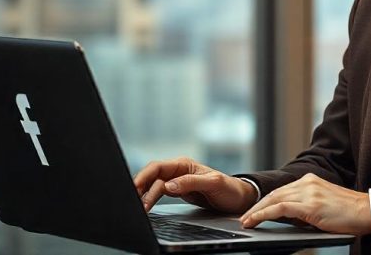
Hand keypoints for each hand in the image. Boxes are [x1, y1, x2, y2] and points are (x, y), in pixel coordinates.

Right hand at [133, 156, 256, 213]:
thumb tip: (168, 186)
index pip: (158, 167)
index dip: (145, 176)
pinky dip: (151, 199)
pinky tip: (145, 205)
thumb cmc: (229, 188)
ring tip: (138, 207)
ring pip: (154, 185)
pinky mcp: (178, 191)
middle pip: (153, 176)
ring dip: (145, 194)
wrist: (238, 199)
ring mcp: (177, 181)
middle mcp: (179, 171)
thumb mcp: (213, 183)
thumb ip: (190, 182)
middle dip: (141, 186)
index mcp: (185, 164)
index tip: (136, 186)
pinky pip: (159, 193)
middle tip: (133, 201)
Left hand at [239, 173, 370, 235]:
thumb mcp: (324, 205)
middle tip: (244, 217)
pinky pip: (279, 208)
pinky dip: (263, 214)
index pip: (282, 190)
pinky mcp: (310, 204)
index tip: (254, 210)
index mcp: (311, 180)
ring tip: (245, 221)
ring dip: (256, 211)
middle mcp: (308, 182)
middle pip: (274, 193)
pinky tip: (255, 220)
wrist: (367, 212)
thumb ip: (306, 206)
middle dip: (257, 206)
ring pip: (274, 200)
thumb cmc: (350, 214)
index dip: (265, 200)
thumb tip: (287, 217)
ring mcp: (308, 192)